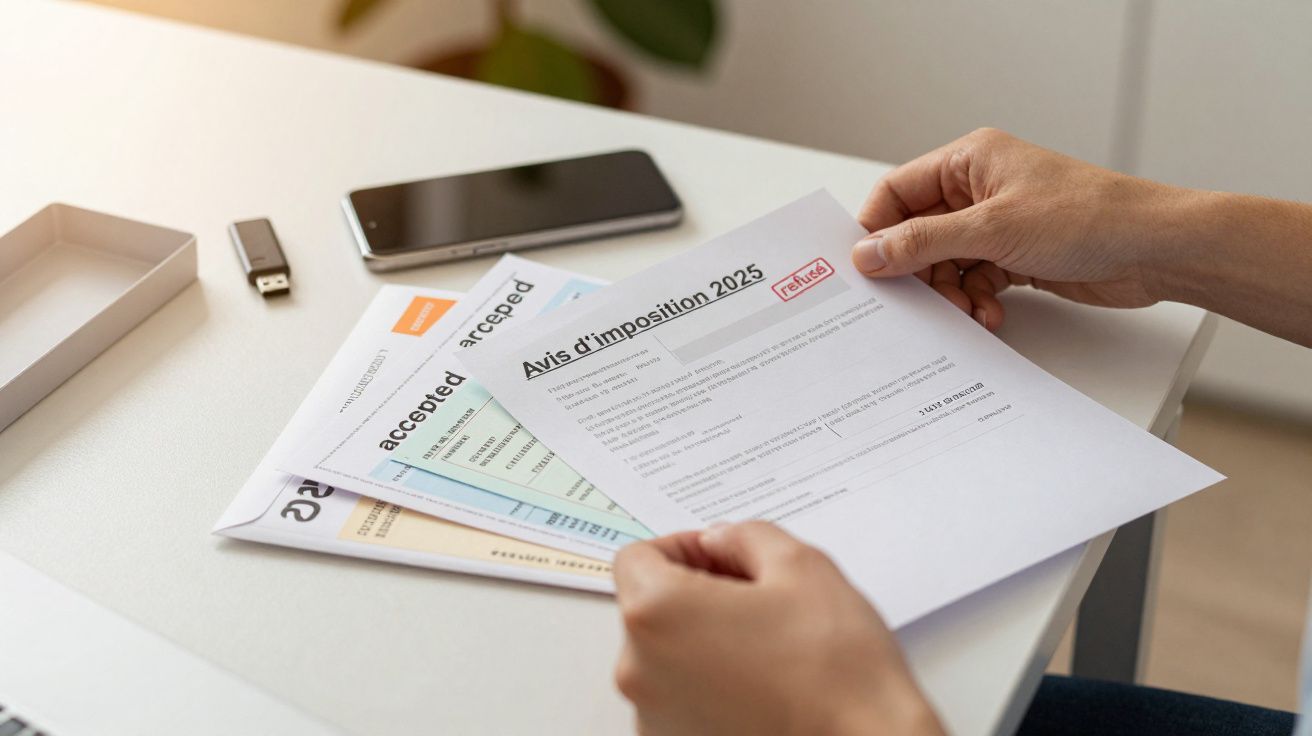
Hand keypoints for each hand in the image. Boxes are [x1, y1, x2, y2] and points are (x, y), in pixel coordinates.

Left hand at [612, 521, 944, 735]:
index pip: (635, 558)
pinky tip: (762, 681)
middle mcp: (638, 670)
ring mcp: (654, 717)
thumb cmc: (836, 668)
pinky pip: (678, 698)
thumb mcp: (799, 565)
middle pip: (647, 607)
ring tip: (766, 642)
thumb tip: (720, 541)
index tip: (720, 556)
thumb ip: (744, 536)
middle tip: (754, 593)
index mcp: (657, 613)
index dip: (682, 548)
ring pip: (664, 655)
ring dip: (702, 638)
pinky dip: (709, 683)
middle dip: (695, 591)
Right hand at [851, 128, 1183, 330]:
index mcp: (969, 160)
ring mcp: (998, 224)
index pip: (898, 191)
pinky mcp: (1016, 255)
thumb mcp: (991, 229)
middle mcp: (980, 189)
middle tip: (919, 302)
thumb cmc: (1088, 216)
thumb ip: (922, 242)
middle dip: (919, 272)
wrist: (1154, 249)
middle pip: (918, 234)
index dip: (877, 229)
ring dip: (950, 294)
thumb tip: (869, 252)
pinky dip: (976, 301)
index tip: (866, 268)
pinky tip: (990, 314)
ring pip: (945, 264)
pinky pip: (974, 281)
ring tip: (967, 311)